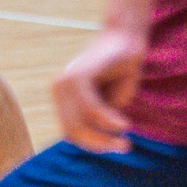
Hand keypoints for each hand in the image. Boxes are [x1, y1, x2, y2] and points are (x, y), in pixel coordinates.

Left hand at [51, 28, 145, 152]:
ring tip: (125, 141)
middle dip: (98, 145)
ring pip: (79, 123)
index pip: (70, 132)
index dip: (92, 144)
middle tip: (124, 148)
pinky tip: (124, 125)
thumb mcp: (108, 103)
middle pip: (72, 131)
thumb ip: (99, 121)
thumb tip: (96, 143)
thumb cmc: (120, 71)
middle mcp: (59, 89)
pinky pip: (90, 108)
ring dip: (104, 137)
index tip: (114, 147)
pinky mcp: (78, 75)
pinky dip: (108, 121)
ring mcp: (65, 81)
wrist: (128, 38)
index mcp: (63, 97)